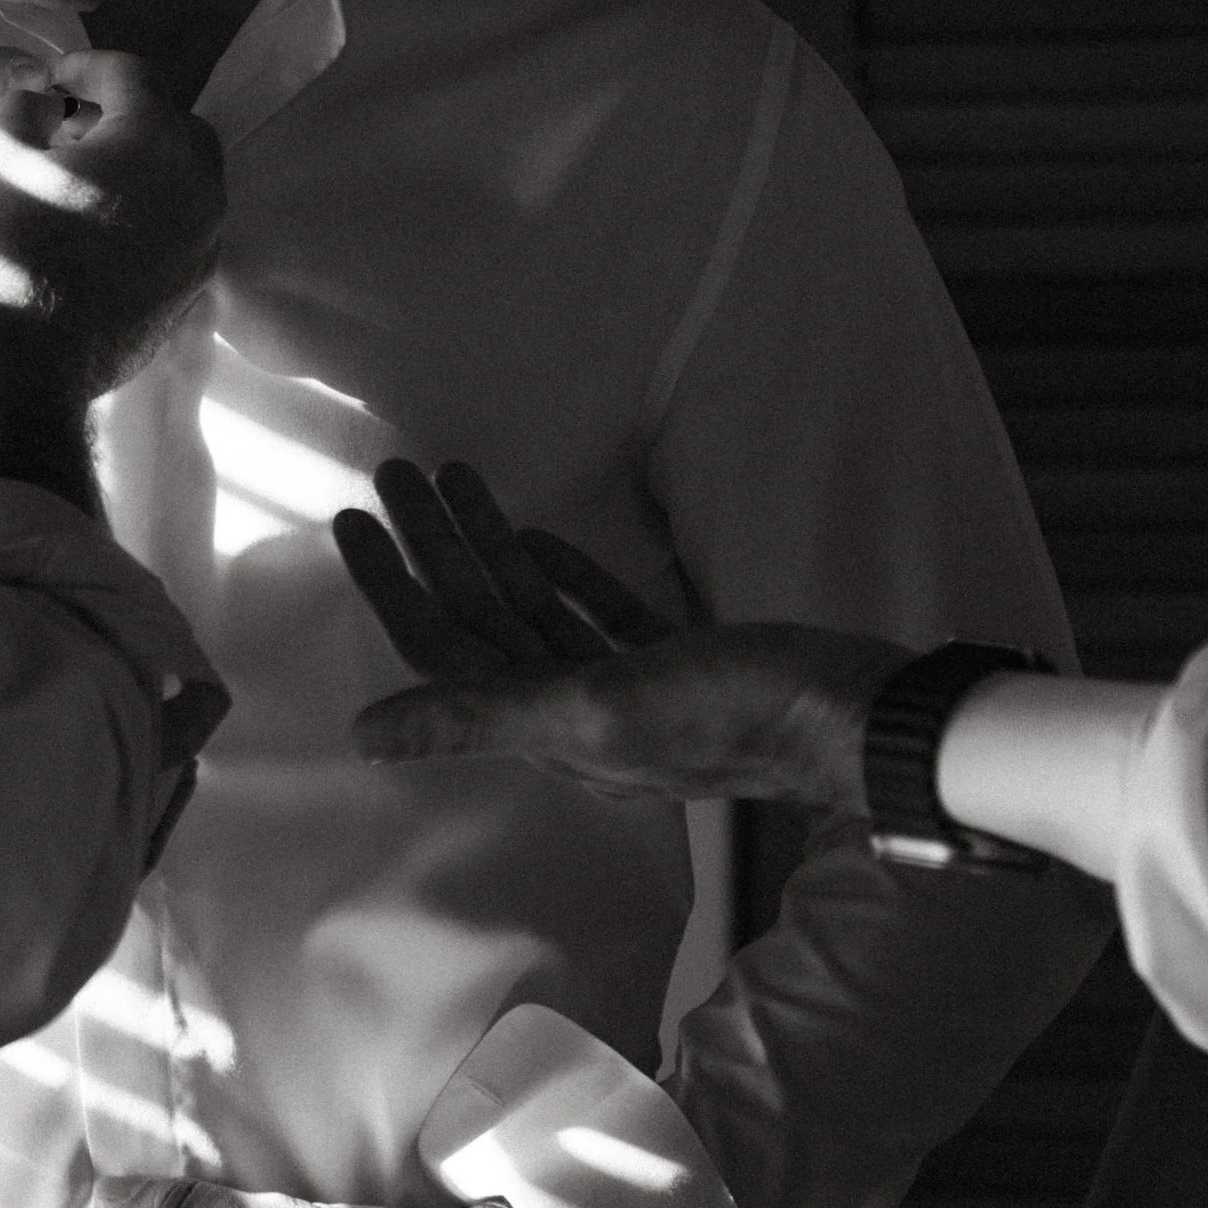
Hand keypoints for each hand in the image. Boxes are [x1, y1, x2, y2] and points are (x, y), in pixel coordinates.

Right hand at [0, 54, 222, 496]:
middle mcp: (200, 183)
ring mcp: (206, 238)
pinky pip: (182, 223)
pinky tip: (98, 229)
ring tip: (81, 180)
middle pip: (172, 121)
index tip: (52, 82)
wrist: (29, 370)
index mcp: (156, 138)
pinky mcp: (196, 282)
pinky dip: (149, 210)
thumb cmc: (7, 254)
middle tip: (69, 128)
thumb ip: (24, 107)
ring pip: (184, 175)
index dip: (85, 66)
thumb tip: (48, 102)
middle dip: (125, 113)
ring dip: (140, 163)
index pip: (130, 73)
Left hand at [335, 458, 903, 803]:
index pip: (442, 649)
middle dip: (434, 546)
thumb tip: (364, 737)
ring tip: (455, 476)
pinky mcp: (681, 662)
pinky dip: (563, 574)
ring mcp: (631, 687)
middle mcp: (577, 712)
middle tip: (398, 471)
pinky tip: (537, 532)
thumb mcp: (593, 710)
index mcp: (548, 727)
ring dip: (491, 545)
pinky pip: (599, 616)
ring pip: (534, 610)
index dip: (392, 585)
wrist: (855, 711)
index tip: (352, 518)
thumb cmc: (729, 708)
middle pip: (481, 618)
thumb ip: (478, 717)